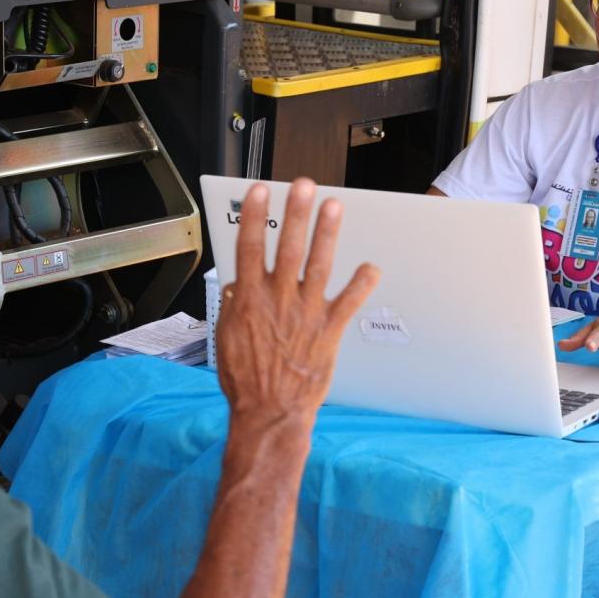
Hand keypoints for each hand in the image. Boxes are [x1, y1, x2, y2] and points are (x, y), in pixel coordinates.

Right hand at [215, 179, 379, 423]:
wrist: (270, 412)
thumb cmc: (246, 380)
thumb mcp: (226, 338)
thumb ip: (232, 306)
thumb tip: (236, 283)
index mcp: (248, 300)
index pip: (250, 247)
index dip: (253, 216)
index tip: (259, 191)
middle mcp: (278, 300)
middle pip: (287, 247)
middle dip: (296, 213)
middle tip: (303, 185)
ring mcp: (305, 313)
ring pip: (319, 264)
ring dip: (327, 233)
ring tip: (334, 206)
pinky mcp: (328, 330)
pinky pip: (349, 302)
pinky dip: (362, 283)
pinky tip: (372, 266)